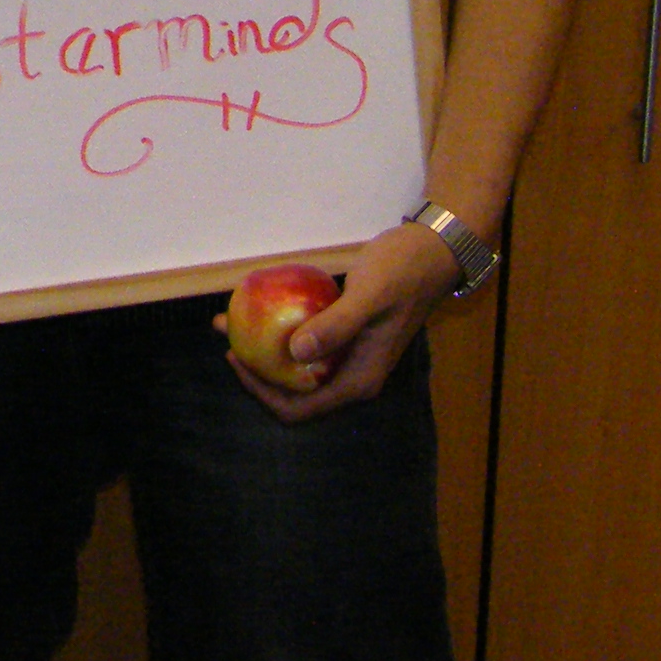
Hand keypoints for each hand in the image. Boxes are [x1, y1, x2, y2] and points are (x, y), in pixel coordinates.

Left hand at [212, 220, 461, 423]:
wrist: (431, 252)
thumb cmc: (404, 274)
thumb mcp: (368, 297)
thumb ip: (335, 327)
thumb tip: (295, 355)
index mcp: (359, 381)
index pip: (301, 408)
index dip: (263, 393)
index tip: (237, 360)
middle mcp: (351, 376)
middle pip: (293, 390)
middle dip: (257, 370)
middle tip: (229, 339)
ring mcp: (348, 356)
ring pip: (296, 364)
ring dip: (264, 348)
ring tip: (231, 319)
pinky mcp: (343, 334)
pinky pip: (305, 339)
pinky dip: (280, 327)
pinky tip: (259, 304)